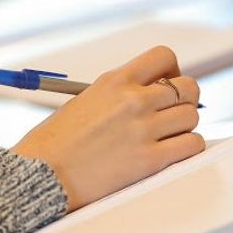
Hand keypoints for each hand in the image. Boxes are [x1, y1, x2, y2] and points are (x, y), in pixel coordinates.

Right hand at [11, 46, 204, 211]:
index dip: (173, 71)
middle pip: (188, 87)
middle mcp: (133, 100)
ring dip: (184, 127)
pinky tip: (173, 152)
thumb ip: (119, 95)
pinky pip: (192, 145)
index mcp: (115, 81)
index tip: (166, 85)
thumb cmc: (55, 142)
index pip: (164, 57)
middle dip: (184, 100)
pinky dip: (188, 148)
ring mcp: (143, 129)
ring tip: (168, 137)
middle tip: (171, 115)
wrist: (40, 175)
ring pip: (192, 116)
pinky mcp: (149, 160)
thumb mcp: (85, 101)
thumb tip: (149, 96)